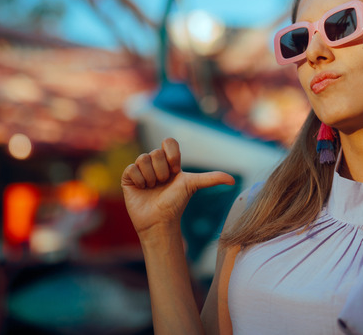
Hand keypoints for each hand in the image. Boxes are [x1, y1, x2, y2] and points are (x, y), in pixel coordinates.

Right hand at [120, 138, 234, 237]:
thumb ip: (211, 179)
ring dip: (150, 177)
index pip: (169, 142)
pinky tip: (142, 189)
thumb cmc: (176, 204)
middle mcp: (155, 163)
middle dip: (162, 172)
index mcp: (169, 162)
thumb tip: (233, 180)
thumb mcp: (193, 186)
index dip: (171, 154)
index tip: (176, 170)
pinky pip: (131, 168)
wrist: (159, 221)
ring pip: (143, 159)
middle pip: (155, 153)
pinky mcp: (128, 177)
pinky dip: (139, 180)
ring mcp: (140, 169)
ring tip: (152, 188)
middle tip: (163, 185)